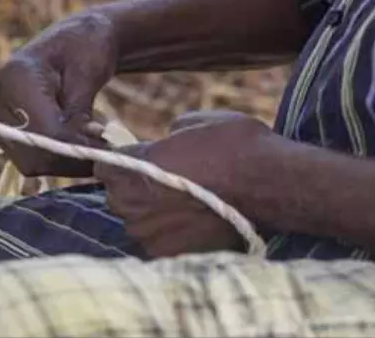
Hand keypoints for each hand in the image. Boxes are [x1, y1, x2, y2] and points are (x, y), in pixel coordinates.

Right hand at [0, 12, 117, 176]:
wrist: (74, 43)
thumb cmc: (86, 48)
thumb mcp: (89, 72)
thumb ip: (80, 108)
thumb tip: (81, 142)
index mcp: (13, 76)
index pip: (41, 129)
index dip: (74, 145)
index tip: (105, 148)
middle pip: (33, 150)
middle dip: (72, 156)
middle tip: (105, 151)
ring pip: (31, 162)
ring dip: (68, 161)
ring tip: (96, 146)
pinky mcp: (3, 131)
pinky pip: (31, 160)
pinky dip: (59, 159)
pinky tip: (82, 146)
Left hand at [94, 110, 280, 257]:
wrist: (271, 184)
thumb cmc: (235, 145)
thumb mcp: (194, 121)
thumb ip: (167, 133)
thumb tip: (164, 140)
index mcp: (134, 165)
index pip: (102, 164)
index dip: (118, 161)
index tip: (136, 160)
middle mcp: (132, 202)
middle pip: (117, 195)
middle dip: (135, 187)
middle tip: (166, 181)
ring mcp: (148, 232)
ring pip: (136, 221)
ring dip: (152, 213)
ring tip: (184, 204)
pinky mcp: (168, 253)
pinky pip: (157, 240)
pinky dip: (169, 233)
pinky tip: (192, 221)